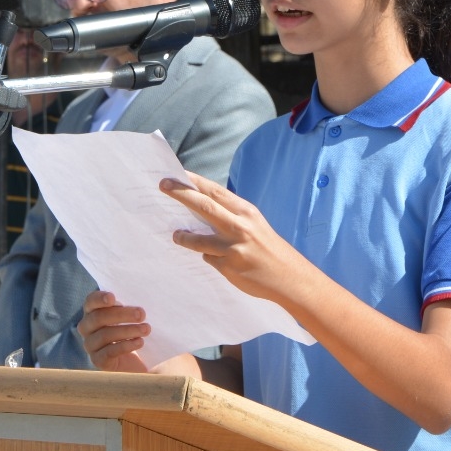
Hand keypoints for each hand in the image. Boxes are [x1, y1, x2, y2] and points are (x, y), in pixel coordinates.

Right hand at [76, 290, 152, 372]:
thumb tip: (141, 298)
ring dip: (127, 330)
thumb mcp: (130, 317)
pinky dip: (126, 345)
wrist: (134, 361)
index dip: (99, 299)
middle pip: (99, 318)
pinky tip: (140, 342)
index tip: (112, 297)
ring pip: (105, 335)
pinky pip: (109, 352)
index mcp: (92, 312)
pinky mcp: (98, 360)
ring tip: (146, 329)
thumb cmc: (133, 331)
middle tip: (141, 314)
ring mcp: (90, 345)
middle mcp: (86, 328)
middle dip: (121, 314)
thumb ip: (129, 307)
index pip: (91, 301)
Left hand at [161, 173, 312, 307]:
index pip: (215, 192)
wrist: (288, 277)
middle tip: (162, 185)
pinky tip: (214, 258)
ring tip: (177, 235)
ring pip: (198, 240)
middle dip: (181, 194)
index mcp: (246, 212)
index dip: (195, 181)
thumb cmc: (268, 248)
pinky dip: (208, 256)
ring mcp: (233, 248)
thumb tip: (200, 209)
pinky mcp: (229, 267)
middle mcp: (240, 227)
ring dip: (183, 237)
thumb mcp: (253, 224)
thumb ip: (230, 216)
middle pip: (204, 206)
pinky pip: (209, 259)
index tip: (177, 173)